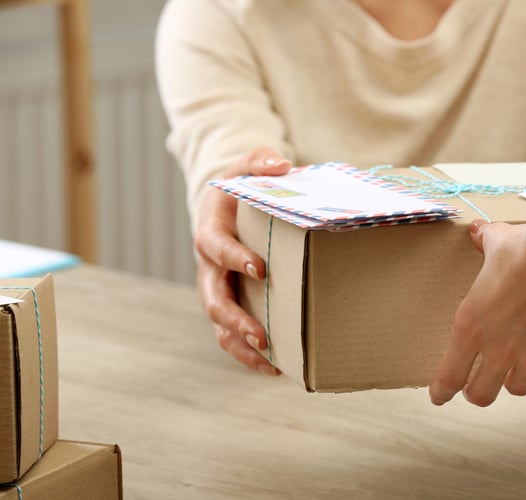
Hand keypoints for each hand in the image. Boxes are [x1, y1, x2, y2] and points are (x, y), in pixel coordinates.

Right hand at [194, 147, 291, 374]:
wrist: (228, 210)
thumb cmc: (240, 190)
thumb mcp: (246, 167)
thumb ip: (260, 161)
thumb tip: (282, 165)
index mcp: (210, 233)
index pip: (215, 248)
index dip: (234, 258)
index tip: (260, 268)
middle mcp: (208, 268)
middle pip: (213, 299)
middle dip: (236, 319)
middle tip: (263, 334)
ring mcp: (216, 290)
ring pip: (219, 326)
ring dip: (241, 346)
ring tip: (270, 361)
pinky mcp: (229, 305)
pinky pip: (231, 336)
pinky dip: (248, 354)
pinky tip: (275, 367)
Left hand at [430, 221, 525, 406]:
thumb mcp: (498, 243)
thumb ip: (484, 240)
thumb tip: (476, 229)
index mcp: (470, 327)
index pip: (448, 376)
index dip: (442, 391)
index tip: (439, 396)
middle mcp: (497, 349)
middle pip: (480, 395)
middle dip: (477, 392)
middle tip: (478, 385)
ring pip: (517, 389)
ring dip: (514, 381)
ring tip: (516, 369)